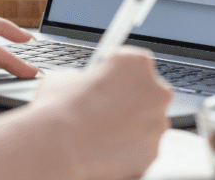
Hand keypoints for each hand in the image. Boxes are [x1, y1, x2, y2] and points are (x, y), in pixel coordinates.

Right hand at [20, 47, 173, 179]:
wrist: (58, 149)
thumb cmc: (59, 110)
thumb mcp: (66, 77)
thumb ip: (83, 78)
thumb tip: (81, 85)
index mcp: (136, 63)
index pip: (135, 63)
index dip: (117, 73)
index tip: (108, 81)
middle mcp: (155, 91)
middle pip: (147, 92)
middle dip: (129, 100)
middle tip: (102, 109)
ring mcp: (157, 124)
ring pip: (147, 123)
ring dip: (129, 126)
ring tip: (98, 133)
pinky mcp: (152, 152)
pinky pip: (141, 148)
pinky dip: (126, 150)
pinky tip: (103, 150)